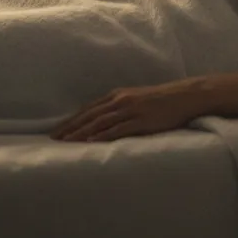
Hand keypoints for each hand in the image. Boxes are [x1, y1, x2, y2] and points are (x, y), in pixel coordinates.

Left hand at [50, 81, 206, 142]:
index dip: (71, 120)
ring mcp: (131, 110)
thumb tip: (103, 122)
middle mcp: (120, 100)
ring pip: (100, 122)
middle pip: (90, 115)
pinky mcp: (141, 120)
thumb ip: (119, 108)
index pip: (88, 109)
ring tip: (67, 142)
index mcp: (117, 95)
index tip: (56, 131)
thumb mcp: (136, 99)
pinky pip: (119, 129)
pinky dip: (104, 135)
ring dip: (82, 132)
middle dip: (71, 127)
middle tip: (54, 139)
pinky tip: (93, 142)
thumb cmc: (161, 100)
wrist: (184, 96)